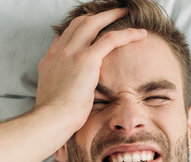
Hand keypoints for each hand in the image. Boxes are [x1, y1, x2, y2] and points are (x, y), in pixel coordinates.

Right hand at [35, 8, 147, 130]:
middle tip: (112, 14)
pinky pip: (111, 39)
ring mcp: (71, 53)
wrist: (51, 119)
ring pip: (93, 23)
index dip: (80, 29)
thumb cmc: (55, 117)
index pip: (65, 35)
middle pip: (79, 23)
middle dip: (97, 16)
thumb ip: (63, 88)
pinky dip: (127, 34)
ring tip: (125, 13)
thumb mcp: (54, 98)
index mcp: (50, 60)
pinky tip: (140, 34)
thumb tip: (71, 96)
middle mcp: (59, 52)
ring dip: (111, 15)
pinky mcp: (86, 59)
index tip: (93, 28)